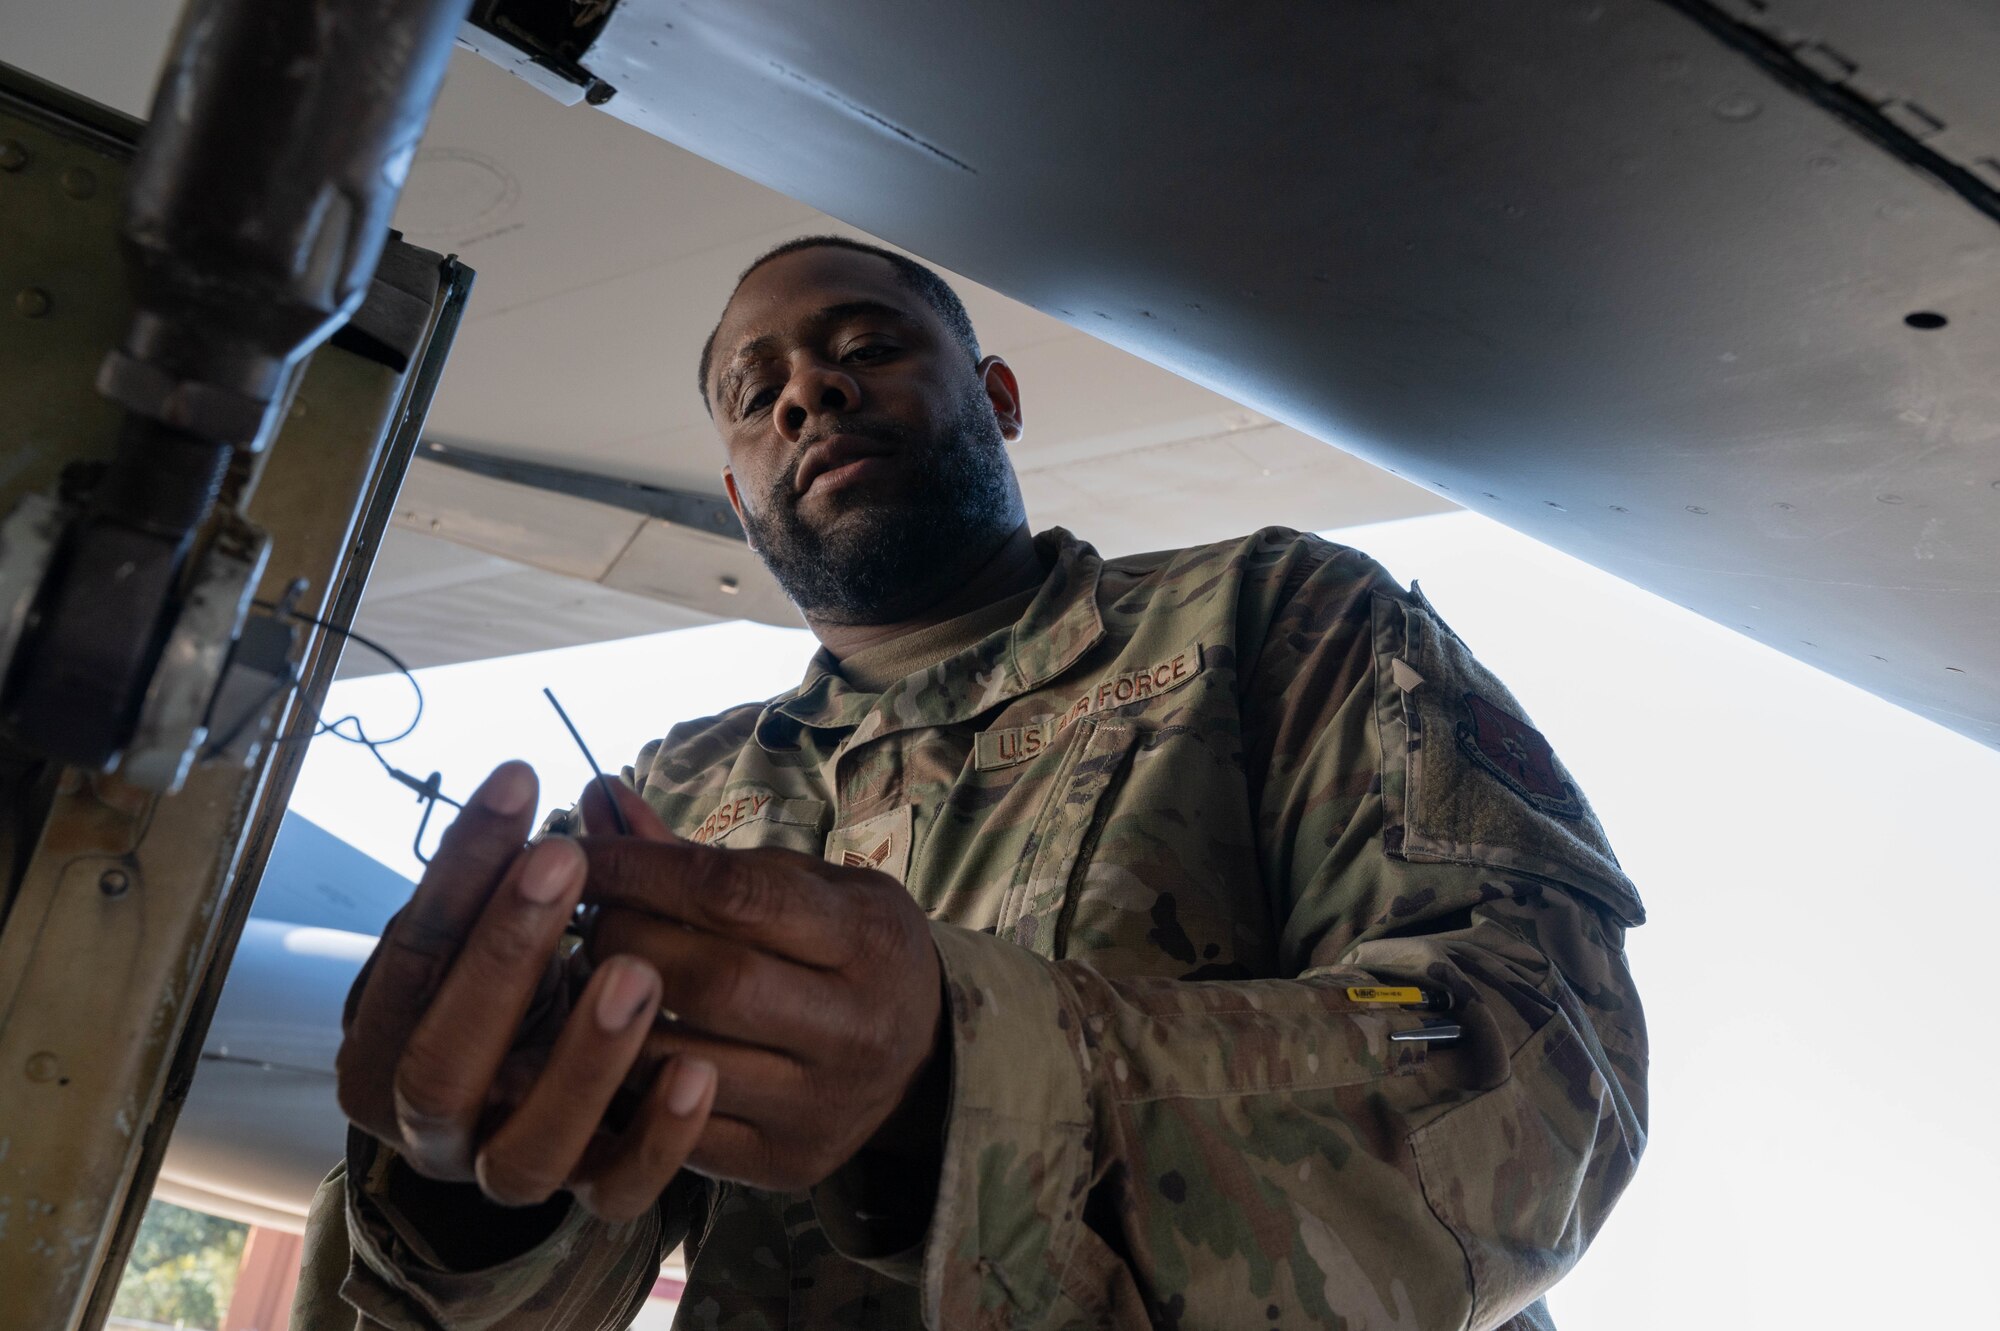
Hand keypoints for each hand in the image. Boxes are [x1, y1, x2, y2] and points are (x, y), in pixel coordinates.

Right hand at [335, 761, 717, 1221]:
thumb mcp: (502, 929)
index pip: (410, 960)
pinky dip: (658, 1139)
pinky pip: (618, 1194)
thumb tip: (602, 791)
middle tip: (561, 862)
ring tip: (636, 972)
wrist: (538, 1084)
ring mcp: (506, 1171)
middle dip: (500, 959)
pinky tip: (698, 1071)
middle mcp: (430, 1129)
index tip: (518, 785)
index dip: (458, 872)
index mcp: (381, 1052)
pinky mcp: (589, 1196)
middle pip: (442, 1066)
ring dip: (582, 1059)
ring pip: (527, 1151)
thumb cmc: (514, 986)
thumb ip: (525, 868)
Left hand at [576, 782, 946, 1192]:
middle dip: (621, 939)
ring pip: (681, 1062)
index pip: (735, 896)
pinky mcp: (786, 1162)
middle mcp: (855, 1026)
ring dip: (608, 1018)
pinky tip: (604, 1050)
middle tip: (580, 919)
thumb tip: (598, 800)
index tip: (578, 852)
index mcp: (868, 937)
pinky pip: (681, 1131)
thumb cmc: (847, 949)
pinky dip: (628, 1087)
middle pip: (707, 980)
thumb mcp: (805, 885)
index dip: (642, 870)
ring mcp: (822, 1104)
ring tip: (586, 982)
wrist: (925, 1057)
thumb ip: (702, 858)